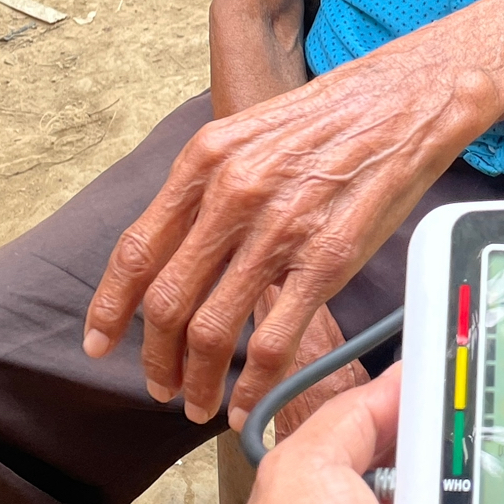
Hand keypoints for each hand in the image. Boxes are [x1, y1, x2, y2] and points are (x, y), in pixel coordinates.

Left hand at [82, 32, 493, 428]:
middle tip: (159, 384)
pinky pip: (275, 340)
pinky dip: (256, 384)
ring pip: (214, 328)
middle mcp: (233, 195)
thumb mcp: (251, 136)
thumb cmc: (333, 119)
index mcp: (205, 162)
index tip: (99, 342)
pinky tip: (250, 402)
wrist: (404, 101)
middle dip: (155, 357)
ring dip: (199, 379)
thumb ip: (210, 189)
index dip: (110, 307)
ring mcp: (279, 230)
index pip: (135, 250)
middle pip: (167, 300)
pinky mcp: (327, 260)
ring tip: (200, 401)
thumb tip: (179, 250)